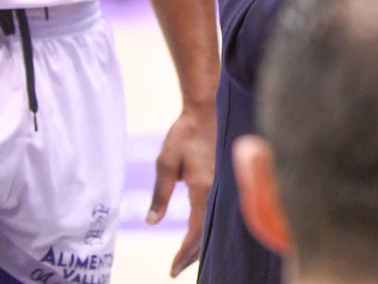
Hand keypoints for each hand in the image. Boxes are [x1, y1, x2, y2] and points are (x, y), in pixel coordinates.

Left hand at [148, 101, 215, 276]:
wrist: (207, 109)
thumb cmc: (184, 133)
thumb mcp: (165, 163)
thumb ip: (160, 194)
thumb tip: (153, 222)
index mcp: (203, 188)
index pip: (196, 230)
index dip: (184, 252)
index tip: (172, 269)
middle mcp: (217, 189)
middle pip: (208, 231)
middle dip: (193, 253)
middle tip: (177, 269)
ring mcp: (223, 183)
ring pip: (215, 221)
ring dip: (202, 241)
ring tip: (189, 256)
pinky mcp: (224, 177)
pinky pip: (218, 209)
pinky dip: (209, 225)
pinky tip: (203, 230)